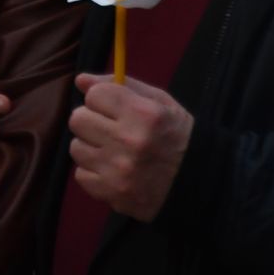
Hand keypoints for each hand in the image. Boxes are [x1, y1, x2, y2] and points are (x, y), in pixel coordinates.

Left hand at [67, 73, 192, 221]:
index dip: (102, 99)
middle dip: (91, 120)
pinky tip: (113, 169)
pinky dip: (94, 172)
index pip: (94, 94)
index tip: (112, 107)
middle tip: (109, 128)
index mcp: (143, 114)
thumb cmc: (177, 134)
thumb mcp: (159, 102)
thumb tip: (81, 80)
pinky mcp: (112, 193)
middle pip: (78, 119)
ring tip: (112, 150)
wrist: (197, 181)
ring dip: (91, 147)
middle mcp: (129, 141)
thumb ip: (119, 86)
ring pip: (76, 147)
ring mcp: (118, 170)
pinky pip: (81, 175)